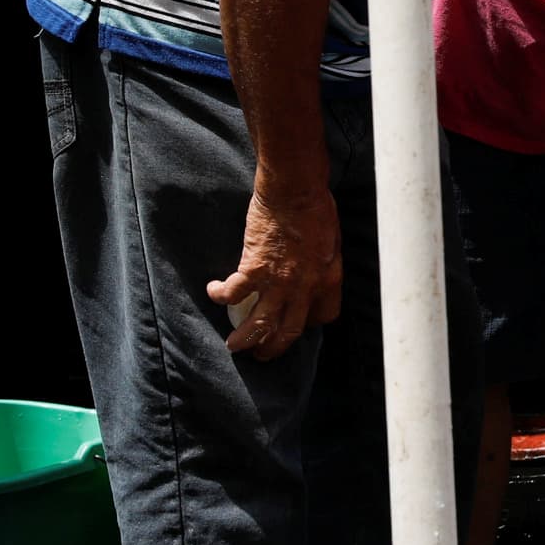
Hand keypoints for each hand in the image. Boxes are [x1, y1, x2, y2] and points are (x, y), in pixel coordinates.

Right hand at [207, 176, 342, 359]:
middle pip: (290, 331)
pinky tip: (213, 291)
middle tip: (261, 354)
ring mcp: (279, 282)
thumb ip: (323, 262)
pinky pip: (234, 293)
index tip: (297, 320)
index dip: (309, 322)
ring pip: (260, 325)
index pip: (323, 316)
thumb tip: (313, 270)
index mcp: (329, 280)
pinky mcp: (253, 268)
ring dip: (245, 339)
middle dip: (274, 348)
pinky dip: (220, 296)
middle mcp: (305, 288)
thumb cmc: (317, 207)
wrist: (296, 190)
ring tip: (234, 345)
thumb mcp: (332, 241)